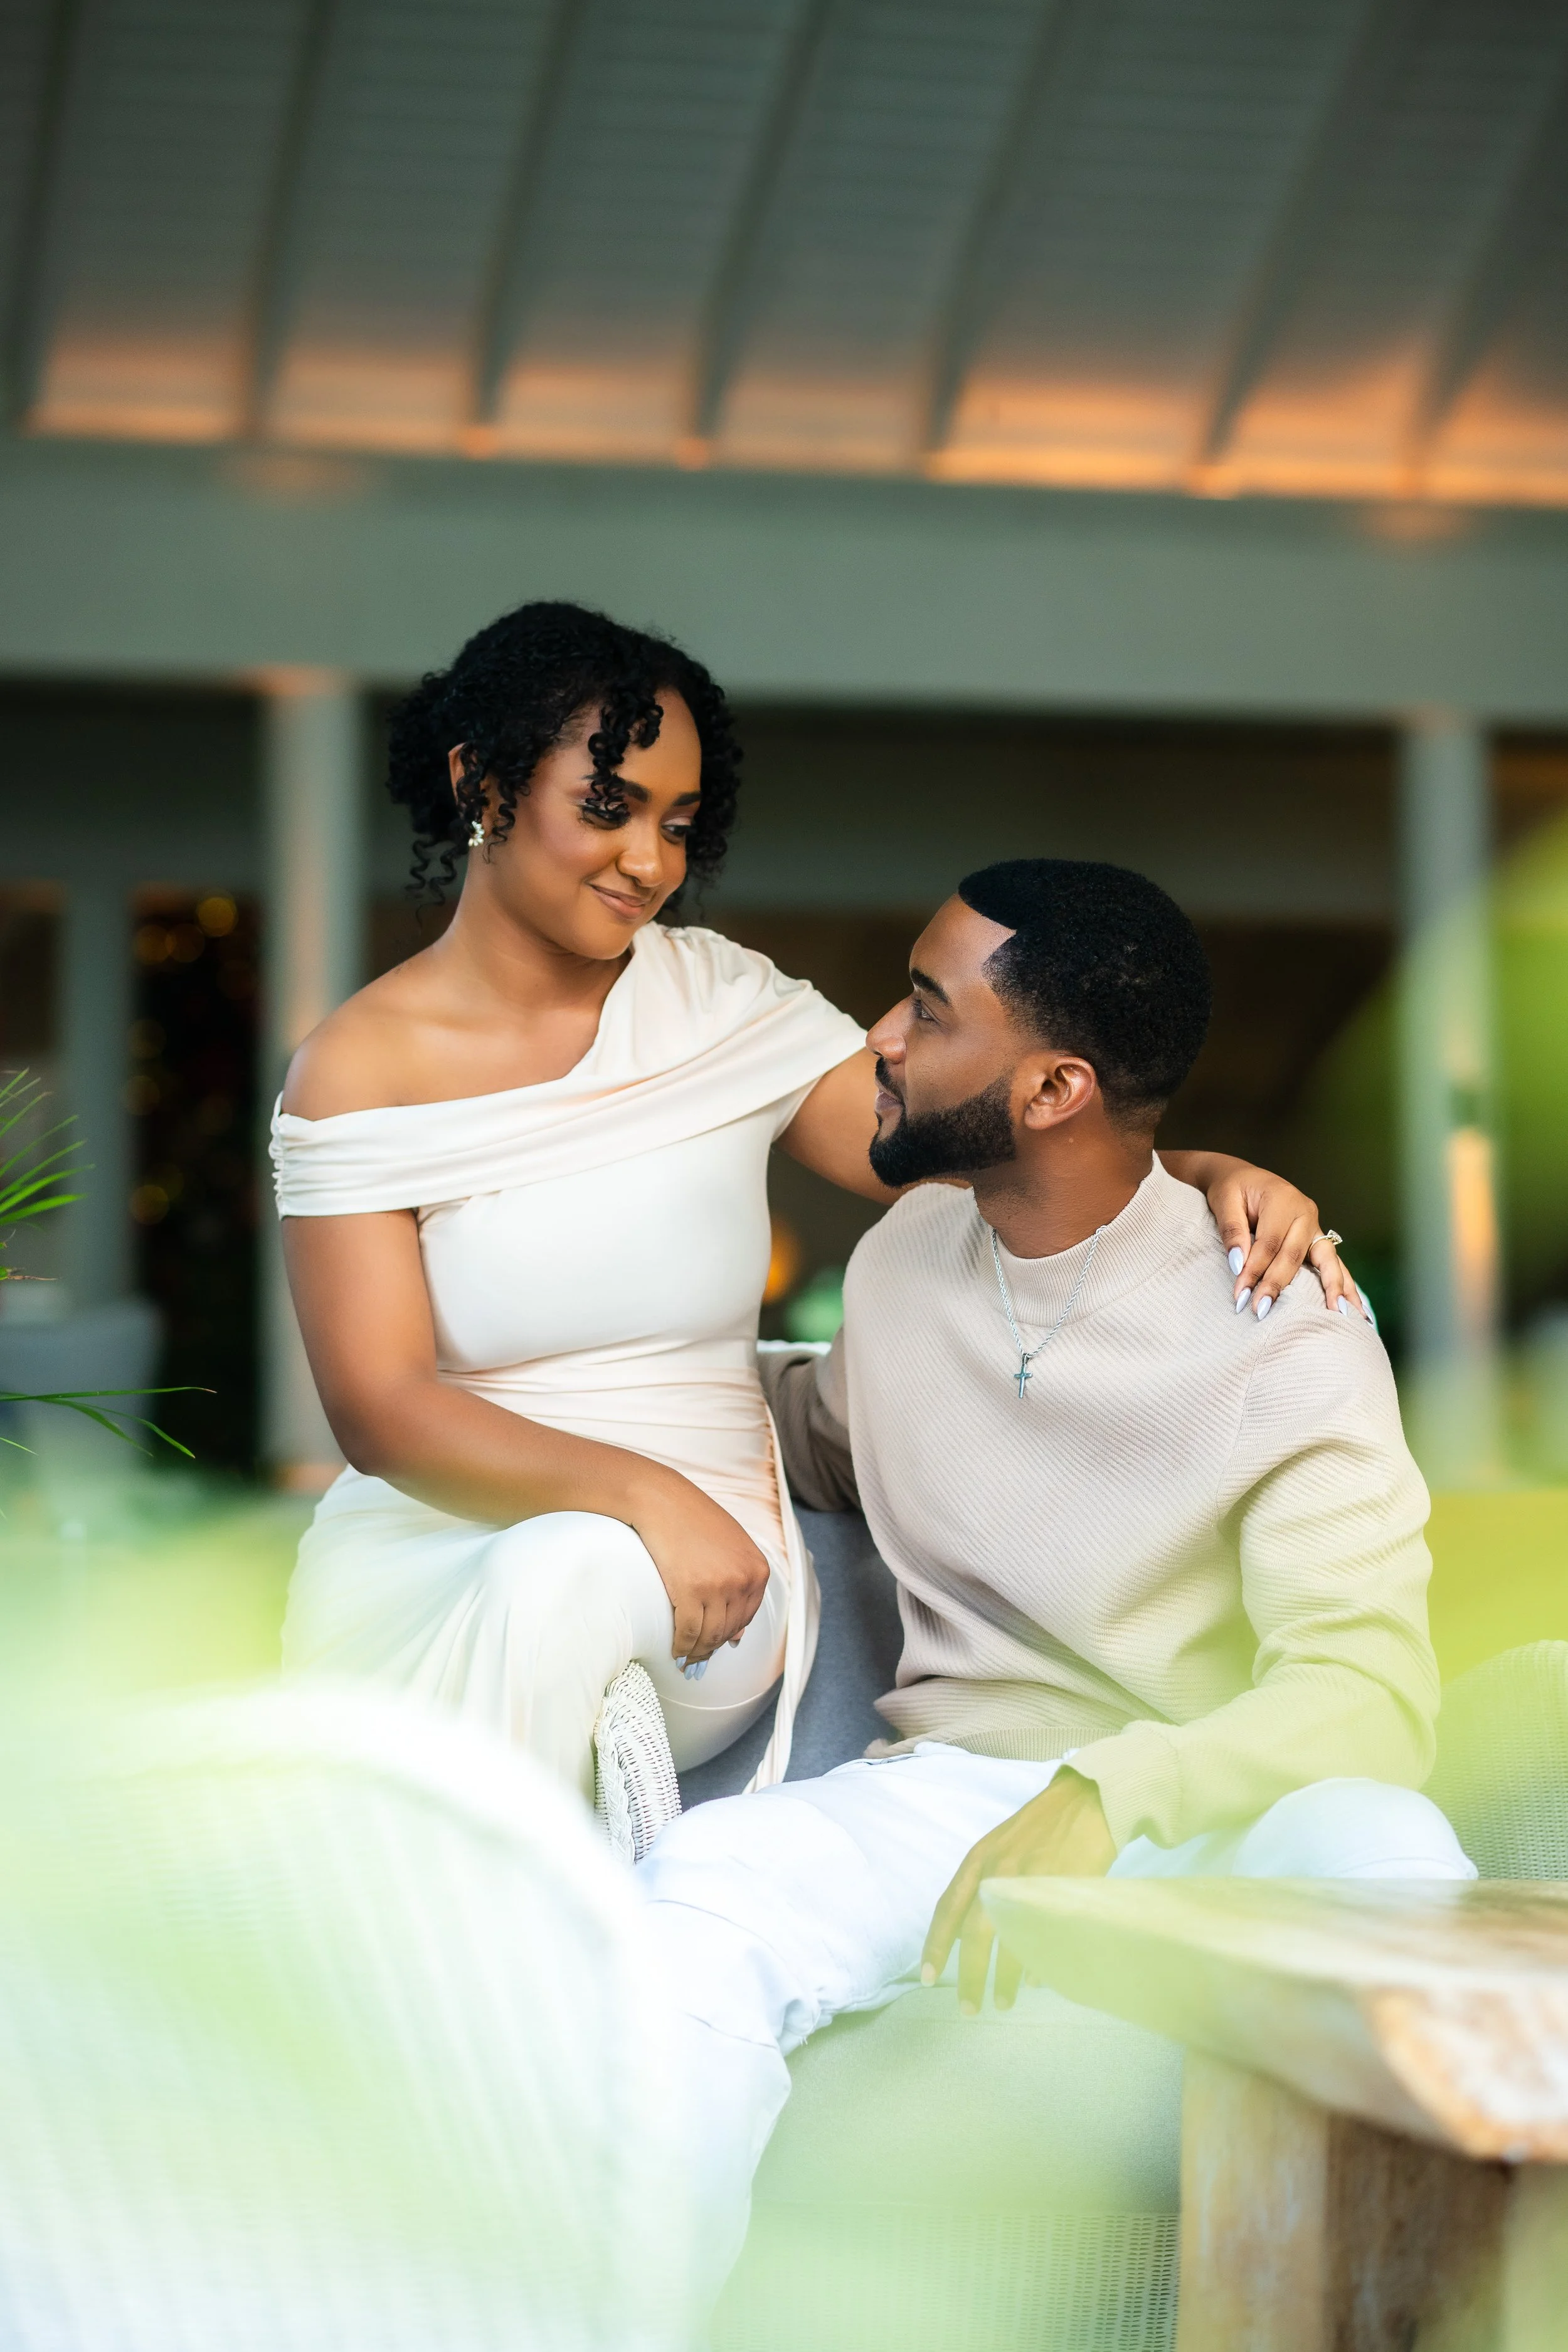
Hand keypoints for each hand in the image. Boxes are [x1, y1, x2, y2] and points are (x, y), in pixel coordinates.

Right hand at [630, 1472, 771, 1667]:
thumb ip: (740, 1586)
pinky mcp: (690, 1591)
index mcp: (758, 1570)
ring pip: (709, 1636)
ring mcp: (718, 1586)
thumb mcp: (730, 1548)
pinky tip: (676, 1651)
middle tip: (698, 1660)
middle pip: (728, 1630)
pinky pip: (688, 1632)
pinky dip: (682, 1647)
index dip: (729, 1634)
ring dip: (697, 1653)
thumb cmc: (693, 1520)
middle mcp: (743, 1580)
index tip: (716, 1644)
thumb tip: (739, 1635)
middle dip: (712, 1648)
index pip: (747, 1617)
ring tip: (686, 1659)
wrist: (662, 1500)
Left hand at [920, 1768, 1114, 2015]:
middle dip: (970, 1976)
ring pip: (1010, 1940)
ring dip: (1005, 1977)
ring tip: (1004, 2001)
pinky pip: (1044, 1933)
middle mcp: (998, 1871)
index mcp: (978, 1860)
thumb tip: (971, 1935)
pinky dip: (1039, 1960)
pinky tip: (1037, 1979)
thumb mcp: (999, 1847)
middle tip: (969, 2008)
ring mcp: (1031, 1879)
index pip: (948, 1908)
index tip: (927, 1979)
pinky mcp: (1062, 1886)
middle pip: (976, 1934)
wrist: (1082, 1800)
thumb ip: (984, 1884)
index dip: (935, 1946)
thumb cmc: (1039, 1829)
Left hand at [1197, 1157, 1369, 1322]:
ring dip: (1332, 1291)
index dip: (1255, 1270)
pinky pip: (1334, 1265)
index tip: (1240, 1296)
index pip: (1270, 1243)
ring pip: (1327, 1262)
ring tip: (1340, 1318)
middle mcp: (1306, 1213)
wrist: (1244, 1178)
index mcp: (1283, 1199)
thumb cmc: (1232, 1189)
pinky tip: (1356, 1309)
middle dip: (1278, 1285)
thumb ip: (1232, 1231)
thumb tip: (1237, 1265)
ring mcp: (1316, 1227)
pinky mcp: (1317, 1239)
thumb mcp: (1224, 1201)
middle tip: (1261, 1311)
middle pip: (1295, 1256)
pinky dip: (1345, 1286)